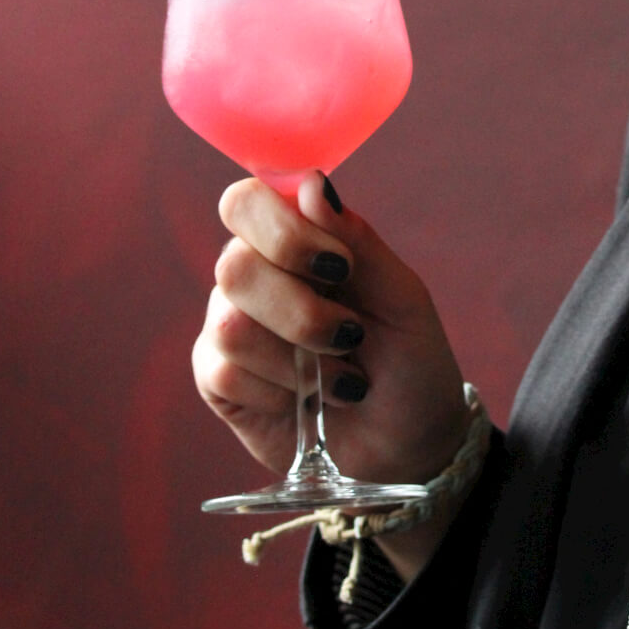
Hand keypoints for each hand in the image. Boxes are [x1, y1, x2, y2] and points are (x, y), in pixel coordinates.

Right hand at [193, 172, 472, 579]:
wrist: (410, 444)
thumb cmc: (410, 361)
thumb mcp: (402, 298)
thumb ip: (358, 240)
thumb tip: (312, 184)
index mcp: (297, 241)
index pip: (248, 201)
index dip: (282, 229)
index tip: (340, 267)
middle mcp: (254, 276)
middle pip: (235, 265)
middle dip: (303, 311)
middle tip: (351, 335)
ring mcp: (229, 326)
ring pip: (231, 324)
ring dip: (300, 358)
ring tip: (342, 379)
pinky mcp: (217, 380)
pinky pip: (224, 371)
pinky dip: (281, 391)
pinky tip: (310, 403)